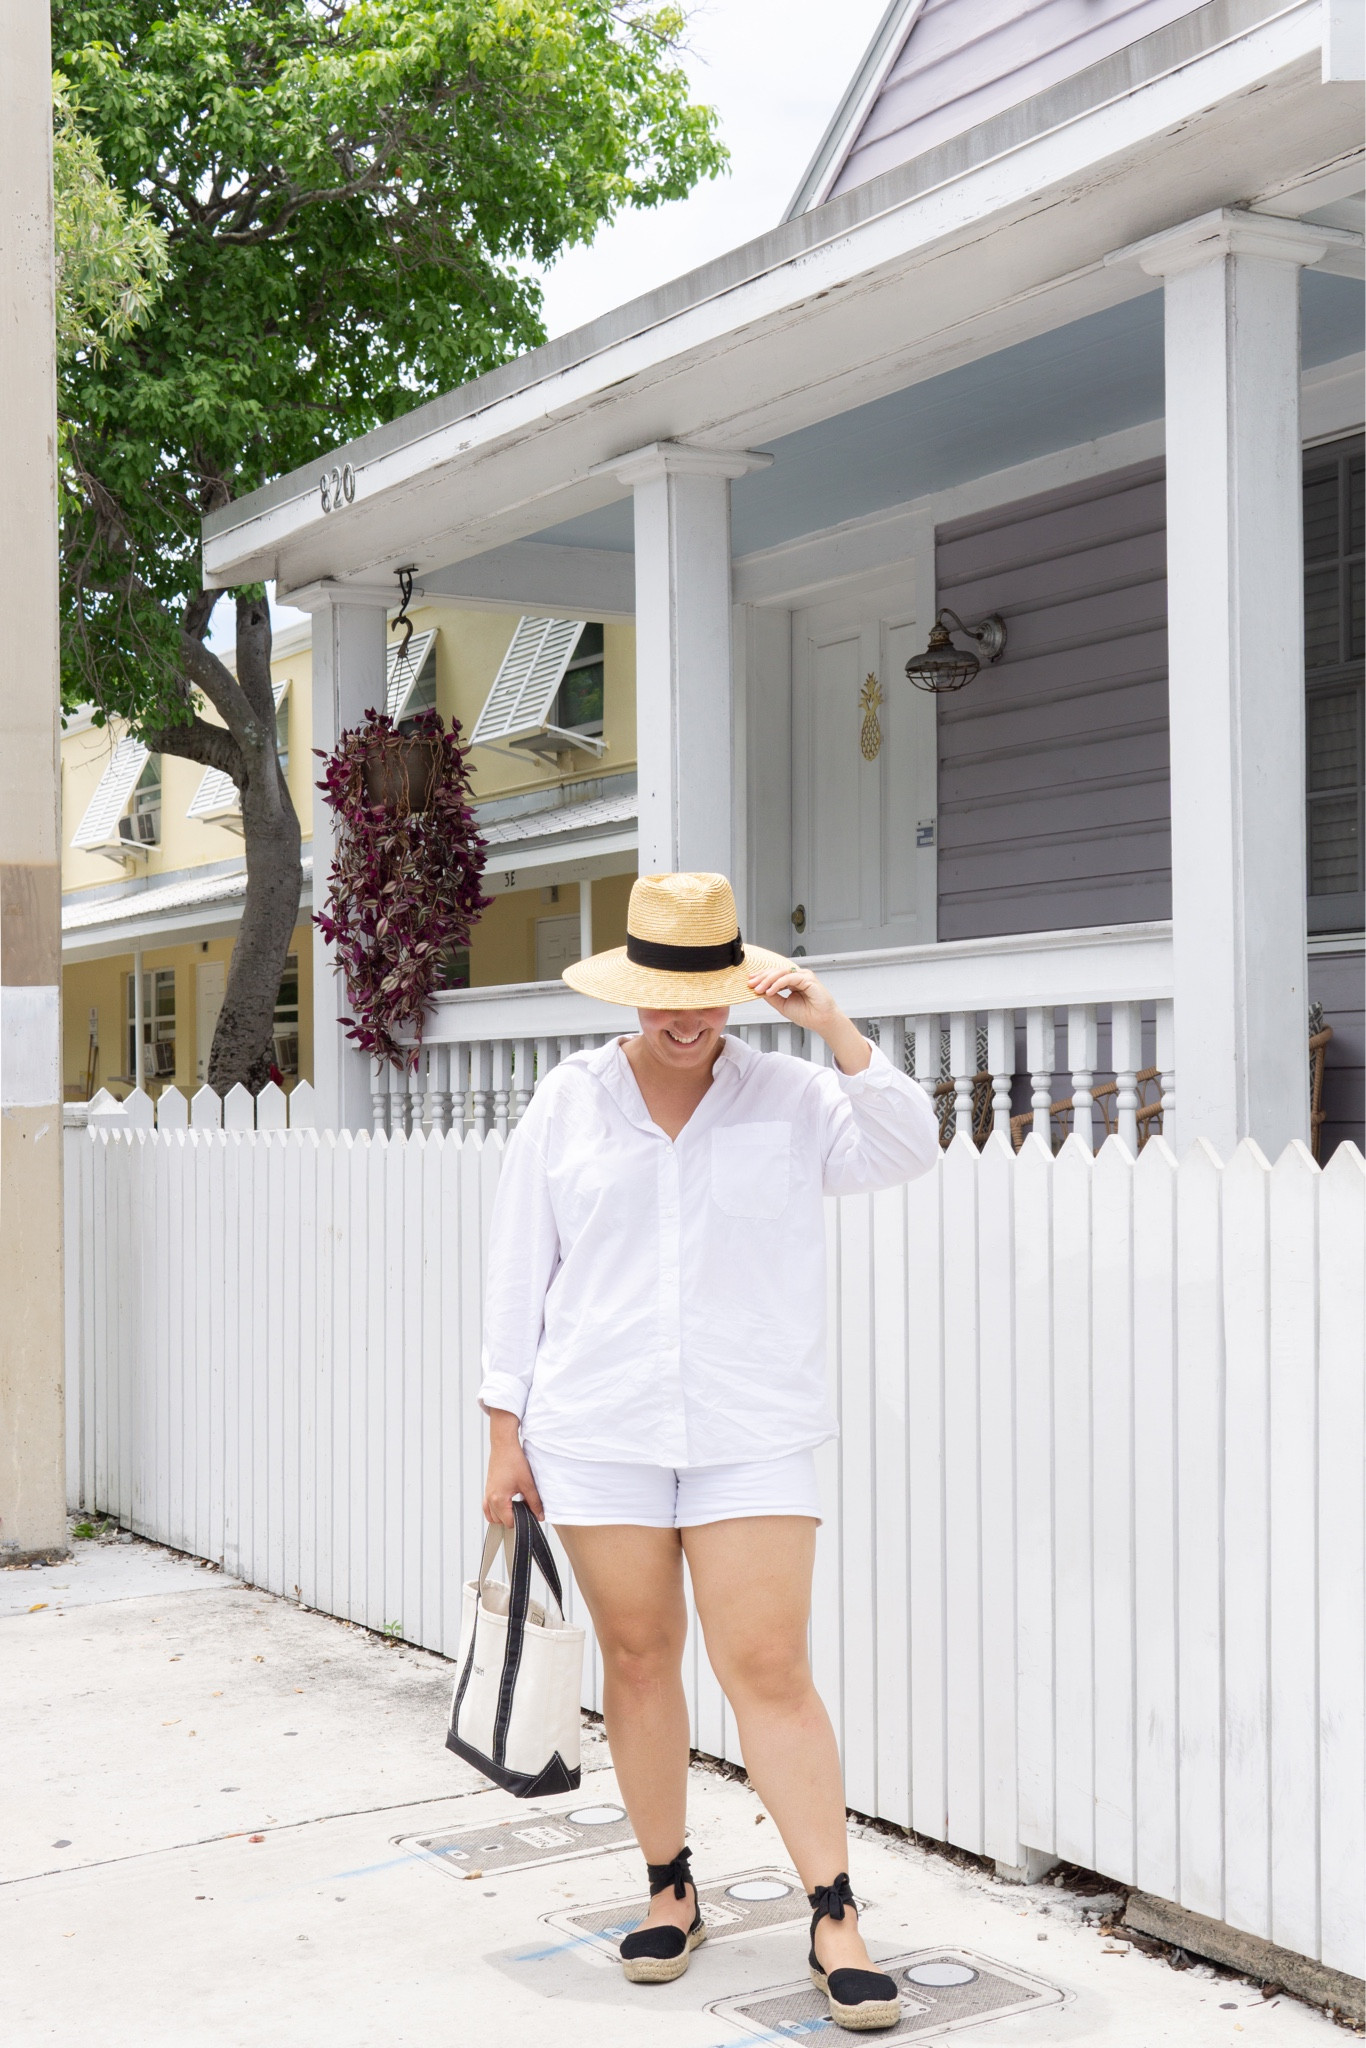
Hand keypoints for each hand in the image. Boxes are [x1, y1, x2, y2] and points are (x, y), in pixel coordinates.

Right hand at [483, 1409, 544, 1524]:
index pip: (509, 1522)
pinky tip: (506, 1504)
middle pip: (499, 1521)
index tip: (529, 1515)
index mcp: (498, 1499)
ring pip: (492, 1516)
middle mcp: (490, 1498)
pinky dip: (495, 1510)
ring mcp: (487, 1494)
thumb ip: (534, 1502)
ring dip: (503, 1516)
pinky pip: (487, 1507)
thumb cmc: (513, 1461)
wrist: (504, 1445)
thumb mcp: (528, 1483)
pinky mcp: (488, 1489)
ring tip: (516, 1507)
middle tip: (524, 1509)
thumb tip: (540, 1516)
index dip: (521, 1521)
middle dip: (512, 1518)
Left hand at [747, 964, 871, 1073]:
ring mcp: (804, 976)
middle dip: (761, 977)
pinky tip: (770, 990)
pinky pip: (789, 977)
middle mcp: (798, 976)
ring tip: (758, 989)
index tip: (749, 982)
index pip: (774, 975)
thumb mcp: (783, 1005)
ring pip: (781, 972)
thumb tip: (759, 990)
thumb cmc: (808, 1014)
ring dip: (768, 980)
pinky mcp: (808, 978)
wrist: (821, 1022)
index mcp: (792, 981)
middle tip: (751, 984)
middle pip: (776, 971)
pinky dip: (778, 984)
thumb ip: (772, 997)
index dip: (761, 977)